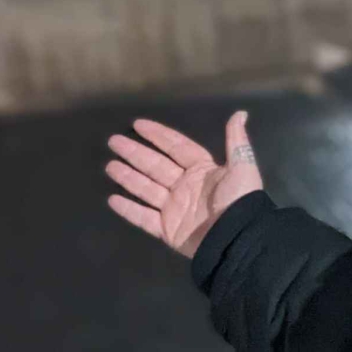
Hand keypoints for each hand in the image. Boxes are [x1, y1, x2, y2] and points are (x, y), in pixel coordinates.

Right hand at [105, 112, 263, 258]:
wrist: (237, 239)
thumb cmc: (239, 201)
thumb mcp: (242, 167)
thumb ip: (237, 141)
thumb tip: (240, 113)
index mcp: (202, 171)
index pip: (177, 147)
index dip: (159, 135)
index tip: (139, 124)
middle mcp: (186, 187)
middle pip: (156, 165)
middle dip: (135, 153)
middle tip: (114, 141)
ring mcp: (175, 209)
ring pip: (146, 189)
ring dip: (128, 177)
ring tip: (110, 165)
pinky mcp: (167, 230)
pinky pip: (143, 218)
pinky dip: (129, 210)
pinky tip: (113, 199)